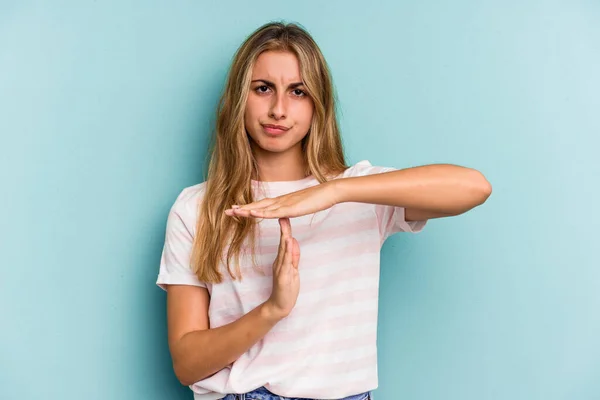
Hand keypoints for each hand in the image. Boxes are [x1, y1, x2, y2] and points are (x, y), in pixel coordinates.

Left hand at [224, 181, 338, 218]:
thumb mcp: (302, 205)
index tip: (236, 209)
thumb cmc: (318, 198)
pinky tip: (252, 214)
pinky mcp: (291, 208)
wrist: (329, 191)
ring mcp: (285, 204)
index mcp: (283, 201)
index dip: (249, 207)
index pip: (262, 204)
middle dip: (242, 209)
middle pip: (258, 205)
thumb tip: (286, 212)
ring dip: (247, 210)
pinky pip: (273, 212)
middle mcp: (281, 200)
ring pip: (262, 208)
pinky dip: (261, 213)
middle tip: (227, 212)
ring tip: (233, 213)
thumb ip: (293, 208)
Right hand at [264, 218, 300, 319]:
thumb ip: (294, 256)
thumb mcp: (293, 270)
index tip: (286, 217)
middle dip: (284, 230)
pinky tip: (289, 243)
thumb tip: (294, 241)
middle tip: (283, 216)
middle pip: (283, 244)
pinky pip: (286, 262)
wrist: (280, 306)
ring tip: (286, 226)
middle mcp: (279, 263)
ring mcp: (280, 269)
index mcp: (282, 260)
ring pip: (283, 251)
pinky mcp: (282, 277)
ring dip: (285, 238)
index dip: (286, 230)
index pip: (285, 242)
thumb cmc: (286, 289)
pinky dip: (288, 252)